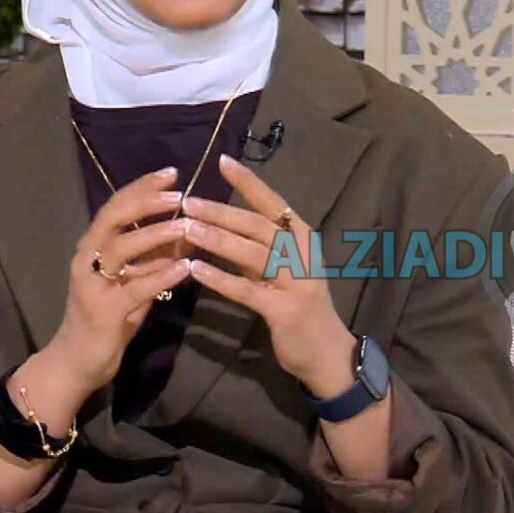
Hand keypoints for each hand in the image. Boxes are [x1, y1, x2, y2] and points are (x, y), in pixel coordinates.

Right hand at [47, 166, 195, 393]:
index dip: (141, 188)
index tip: (170, 173)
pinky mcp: (104, 311)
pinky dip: (161, 275)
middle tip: (179, 194)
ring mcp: (92, 285)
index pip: (115, 207)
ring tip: (187, 226)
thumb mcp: (132, 280)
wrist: (78, 361)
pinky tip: (186, 268)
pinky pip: (135, 288)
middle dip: (146, 202)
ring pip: (121, 249)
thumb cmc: (108, 317)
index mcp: (93, 247)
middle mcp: (86, 259)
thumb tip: (186, 231)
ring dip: (156, 235)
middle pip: (113, 219)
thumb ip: (152, 257)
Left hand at [180, 154, 356, 397]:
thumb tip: (220, 222)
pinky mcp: (285, 310)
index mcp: (304, 238)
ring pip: (254, 253)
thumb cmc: (300, 305)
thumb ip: (259, 248)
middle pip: (259, 225)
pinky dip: (221, 279)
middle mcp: (303, 254)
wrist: (326, 352)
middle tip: (189, 201)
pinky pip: (248, 291)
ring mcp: (297, 282)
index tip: (222, 161)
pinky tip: (197, 270)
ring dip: (218, 239)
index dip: (248, 181)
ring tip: (187, 229)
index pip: (274, 202)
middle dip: (222, 211)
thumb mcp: (283, 269)